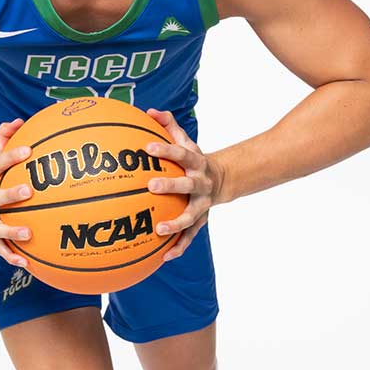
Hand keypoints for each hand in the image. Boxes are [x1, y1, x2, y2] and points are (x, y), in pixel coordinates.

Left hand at [143, 108, 223, 261]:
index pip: (180, 153)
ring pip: (191, 216)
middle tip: (151, 185)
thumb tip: (148, 112)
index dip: (165, 150)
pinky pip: (189, 237)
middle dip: (171, 185)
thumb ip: (168, 126)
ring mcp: (202, 204)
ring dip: (176, 224)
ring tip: (158, 230)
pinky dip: (178, 247)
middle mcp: (200, 183)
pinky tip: (163, 257)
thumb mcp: (185, 141)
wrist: (221, 180)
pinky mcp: (201, 221)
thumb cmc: (193, 159)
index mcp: (195, 162)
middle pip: (187, 185)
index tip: (147, 147)